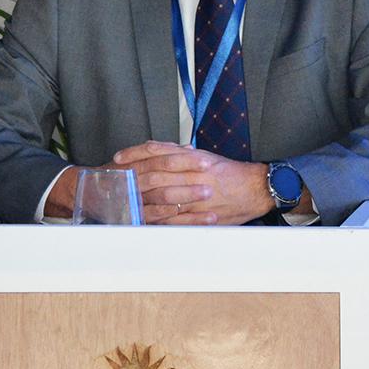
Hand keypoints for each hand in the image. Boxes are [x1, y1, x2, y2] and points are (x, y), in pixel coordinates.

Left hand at [112, 141, 274, 224]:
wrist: (256, 188)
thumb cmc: (230, 173)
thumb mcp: (205, 156)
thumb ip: (180, 153)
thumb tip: (159, 149)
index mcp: (193, 158)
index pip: (157, 153)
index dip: (135, 155)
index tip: (118, 158)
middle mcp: (193, 174)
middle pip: (154, 174)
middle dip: (132, 177)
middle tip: (113, 179)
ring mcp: (197, 196)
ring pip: (162, 196)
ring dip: (140, 199)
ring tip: (121, 199)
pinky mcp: (201, 214)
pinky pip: (176, 218)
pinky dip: (158, 218)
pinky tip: (143, 219)